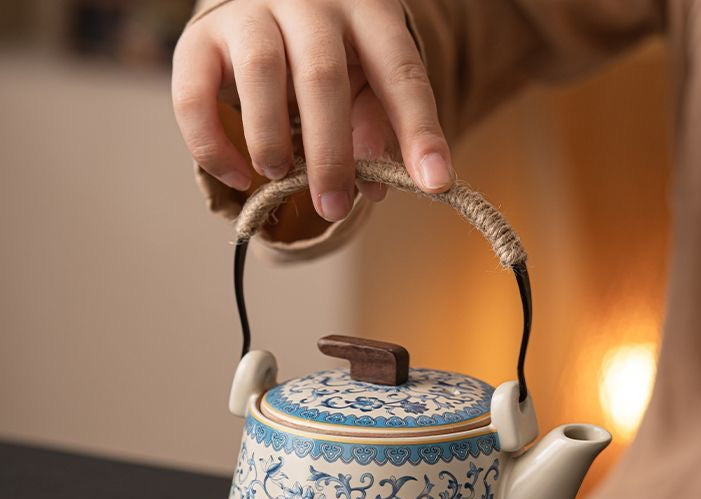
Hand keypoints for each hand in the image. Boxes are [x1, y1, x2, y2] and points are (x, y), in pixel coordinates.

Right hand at [172, 0, 453, 221]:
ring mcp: (250, 13)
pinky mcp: (200, 38)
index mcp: (365, 9)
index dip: (419, 131)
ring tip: (279, 176)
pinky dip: (213, 145)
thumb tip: (378, 186)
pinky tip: (238, 176)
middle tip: (334, 206)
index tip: (436, 184)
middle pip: (323, 76)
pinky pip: (194, 95)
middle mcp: (309, 0)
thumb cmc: (327, 53)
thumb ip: (375, 124)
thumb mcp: (365, 80)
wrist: (264, 2)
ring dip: (271, 139)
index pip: (400, 72)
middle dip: (332, 153)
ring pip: (261, 73)